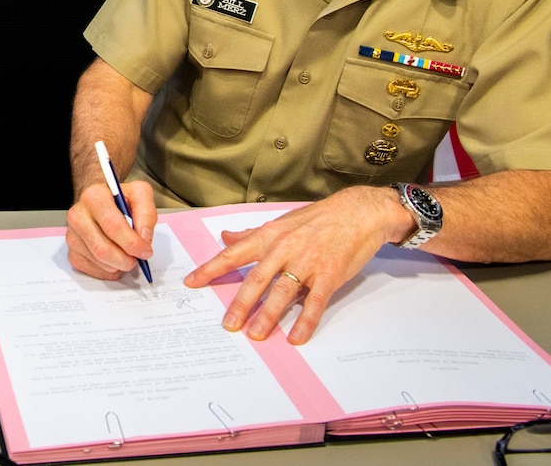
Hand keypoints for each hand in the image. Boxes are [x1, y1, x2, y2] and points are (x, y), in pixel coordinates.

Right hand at [65, 180, 156, 278]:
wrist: (101, 202)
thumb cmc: (120, 199)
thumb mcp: (140, 194)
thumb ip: (146, 213)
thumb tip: (143, 238)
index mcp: (93, 197)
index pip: (112, 226)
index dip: (132, 243)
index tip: (145, 250)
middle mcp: (77, 216)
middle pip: (102, 249)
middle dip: (126, 259)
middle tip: (138, 258)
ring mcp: (72, 236)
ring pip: (100, 262)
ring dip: (119, 265)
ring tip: (127, 253)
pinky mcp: (72, 253)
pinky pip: (95, 271)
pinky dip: (110, 270)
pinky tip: (115, 258)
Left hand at [182, 187, 407, 343]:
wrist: (358, 212)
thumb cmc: (318, 218)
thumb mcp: (281, 222)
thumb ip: (252, 234)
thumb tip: (225, 237)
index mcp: (269, 236)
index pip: (233, 255)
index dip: (210, 269)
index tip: (191, 283)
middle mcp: (284, 249)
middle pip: (256, 279)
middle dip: (240, 303)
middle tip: (228, 325)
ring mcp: (308, 263)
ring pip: (282, 293)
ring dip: (268, 315)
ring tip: (256, 334)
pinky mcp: (330, 275)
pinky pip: (315, 302)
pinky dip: (305, 321)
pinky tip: (296, 337)